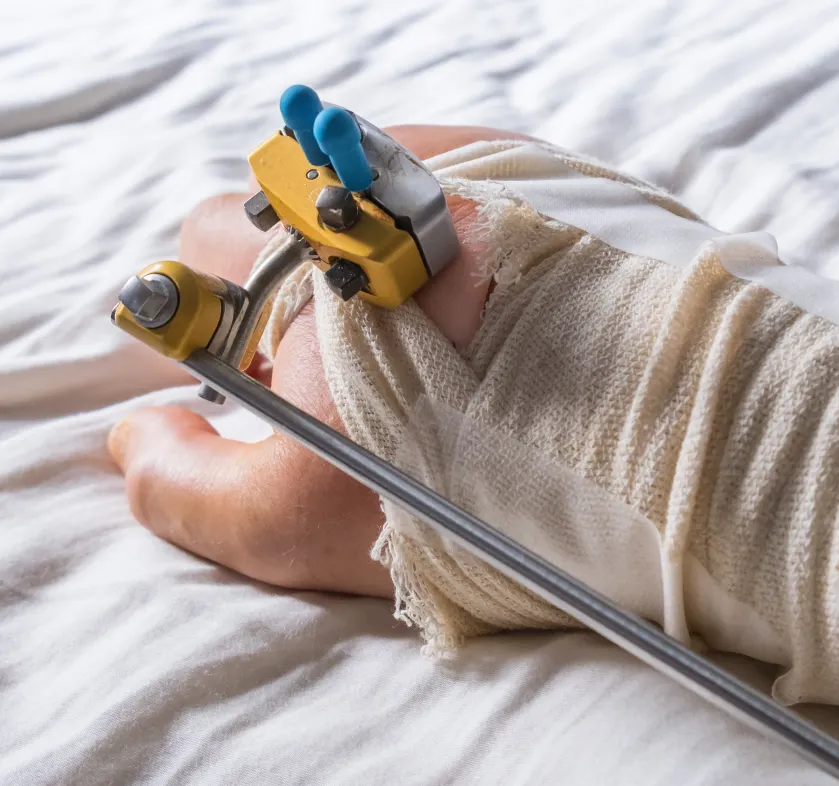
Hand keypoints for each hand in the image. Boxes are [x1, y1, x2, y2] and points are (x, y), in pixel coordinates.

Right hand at [108, 126, 528, 595]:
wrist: (654, 456)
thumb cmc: (475, 493)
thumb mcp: (291, 522)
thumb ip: (181, 482)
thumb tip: (136, 435)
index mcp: (295, 257)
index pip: (205, 246)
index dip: (222, 320)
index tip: (271, 378)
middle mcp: (373, 184)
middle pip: (290, 218)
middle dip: (298, 298)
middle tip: (356, 379)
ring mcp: (461, 164)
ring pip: (368, 205)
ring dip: (378, 272)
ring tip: (436, 356)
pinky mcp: (542, 170)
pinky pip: (457, 192)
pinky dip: (449, 251)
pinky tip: (485, 320)